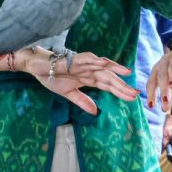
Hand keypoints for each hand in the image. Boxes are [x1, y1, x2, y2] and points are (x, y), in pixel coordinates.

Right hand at [17, 48, 135, 115]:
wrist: (36, 66)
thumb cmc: (52, 77)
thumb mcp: (68, 94)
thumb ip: (82, 101)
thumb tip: (95, 112)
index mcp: (89, 79)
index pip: (108, 86)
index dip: (120, 91)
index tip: (133, 98)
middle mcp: (89, 70)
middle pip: (109, 78)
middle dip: (122, 85)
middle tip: (135, 93)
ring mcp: (82, 64)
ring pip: (101, 66)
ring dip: (114, 69)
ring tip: (127, 73)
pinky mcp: (73, 59)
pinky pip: (86, 59)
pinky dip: (95, 60)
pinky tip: (105, 63)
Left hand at [146, 34, 171, 111]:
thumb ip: (168, 94)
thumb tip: (164, 109)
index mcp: (157, 72)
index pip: (151, 84)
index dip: (151, 94)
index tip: (151, 106)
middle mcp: (162, 64)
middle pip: (161, 77)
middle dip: (162, 90)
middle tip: (165, 102)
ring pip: (171, 66)